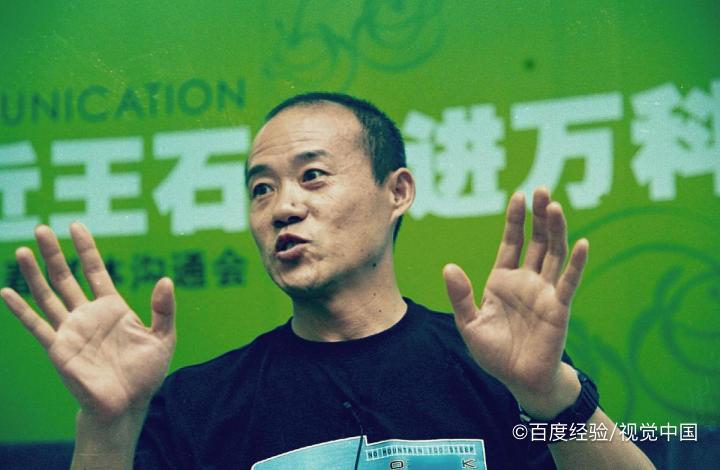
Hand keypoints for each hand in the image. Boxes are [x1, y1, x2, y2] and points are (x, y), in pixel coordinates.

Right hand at [1, 223, 175, 423]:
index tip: (75, 226)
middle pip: (67, 277)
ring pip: (48, 296)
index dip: (86, 249)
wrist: (127, 405)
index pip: (95, 271)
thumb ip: (164, 309)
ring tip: (23, 250)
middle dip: (55, 253)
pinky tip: (6, 292)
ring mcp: (71, 330)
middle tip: (42, 228)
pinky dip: (21, 310)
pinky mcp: (59, 349)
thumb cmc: (146, 373)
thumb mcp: (163, 338)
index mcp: (113, 308)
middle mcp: (88, 315)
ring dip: (34, 274)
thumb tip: (165, 279)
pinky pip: (36, 326)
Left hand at [443, 188, 587, 418]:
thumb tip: (448, 267)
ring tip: (554, 205)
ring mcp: (545, 292)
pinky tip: (581, 242)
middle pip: (536, 241)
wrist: (519, 379)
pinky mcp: (560, 307)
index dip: (515, 219)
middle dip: (538, 216)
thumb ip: (460, 296)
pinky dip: (577, 263)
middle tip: (541, 189)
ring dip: (555, 230)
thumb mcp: (469, 323)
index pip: (511, 242)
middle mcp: (527, 280)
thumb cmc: (494, 352)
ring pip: (553, 254)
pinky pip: (569, 281)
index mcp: (503, 280)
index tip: (518, 195)